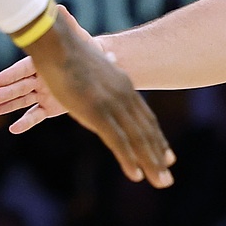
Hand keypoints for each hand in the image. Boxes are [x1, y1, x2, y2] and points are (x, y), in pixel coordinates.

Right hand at [0, 6, 86, 131]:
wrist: (98, 67)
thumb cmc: (85, 50)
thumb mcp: (78, 39)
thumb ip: (68, 25)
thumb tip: (60, 8)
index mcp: (42, 63)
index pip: (23, 70)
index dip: (9, 76)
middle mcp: (39, 78)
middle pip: (19, 86)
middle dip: (6, 93)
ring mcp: (43, 93)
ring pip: (23, 101)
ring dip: (9, 106)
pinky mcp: (49, 108)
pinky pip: (35, 115)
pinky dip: (25, 122)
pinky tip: (13, 128)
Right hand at [18, 7, 173, 187]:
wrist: (57, 42)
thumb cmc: (67, 51)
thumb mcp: (91, 64)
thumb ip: (102, 72)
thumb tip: (109, 64)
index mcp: (122, 86)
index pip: (146, 117)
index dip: (156, 138)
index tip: (167, 154)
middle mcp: (123, 96)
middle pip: (146, 131)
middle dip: (159, 155)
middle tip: (168, 176)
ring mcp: (111, 104)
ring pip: (137, 139)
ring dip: (151, 163)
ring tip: (161, 182)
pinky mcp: (96, 112)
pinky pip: (117, 141)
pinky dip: (129, 159)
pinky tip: (136, 175)